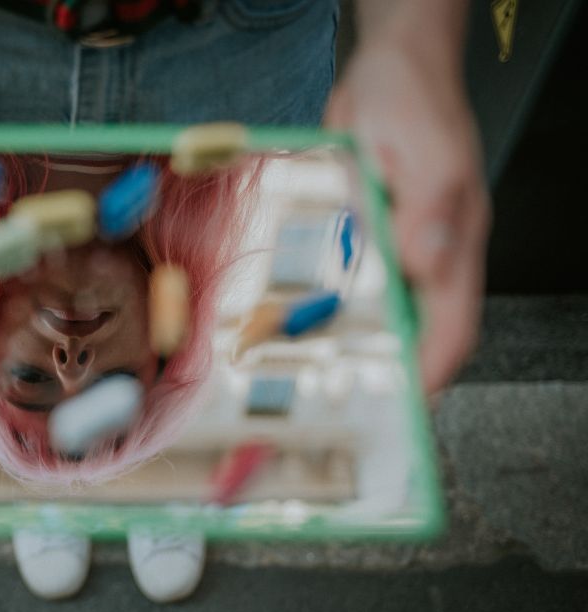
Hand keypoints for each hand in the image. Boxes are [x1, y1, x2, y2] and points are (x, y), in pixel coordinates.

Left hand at [324, 15, 490, 393]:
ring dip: (352, 341)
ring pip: (378, 308)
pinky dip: (324, 302)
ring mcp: (393, 244)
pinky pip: (346, 278)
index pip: (452, 325)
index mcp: (453, 244)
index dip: (433, 371)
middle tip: (348, 403)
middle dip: (388, 370)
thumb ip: (432, 211)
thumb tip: (432, 266)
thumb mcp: (429, 154)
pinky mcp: (362, 231)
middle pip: (414, 328)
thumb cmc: (416, 103)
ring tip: (312, 374)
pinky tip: (293, 316)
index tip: (406, 408)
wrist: (384, 69)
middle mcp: (425, 253)